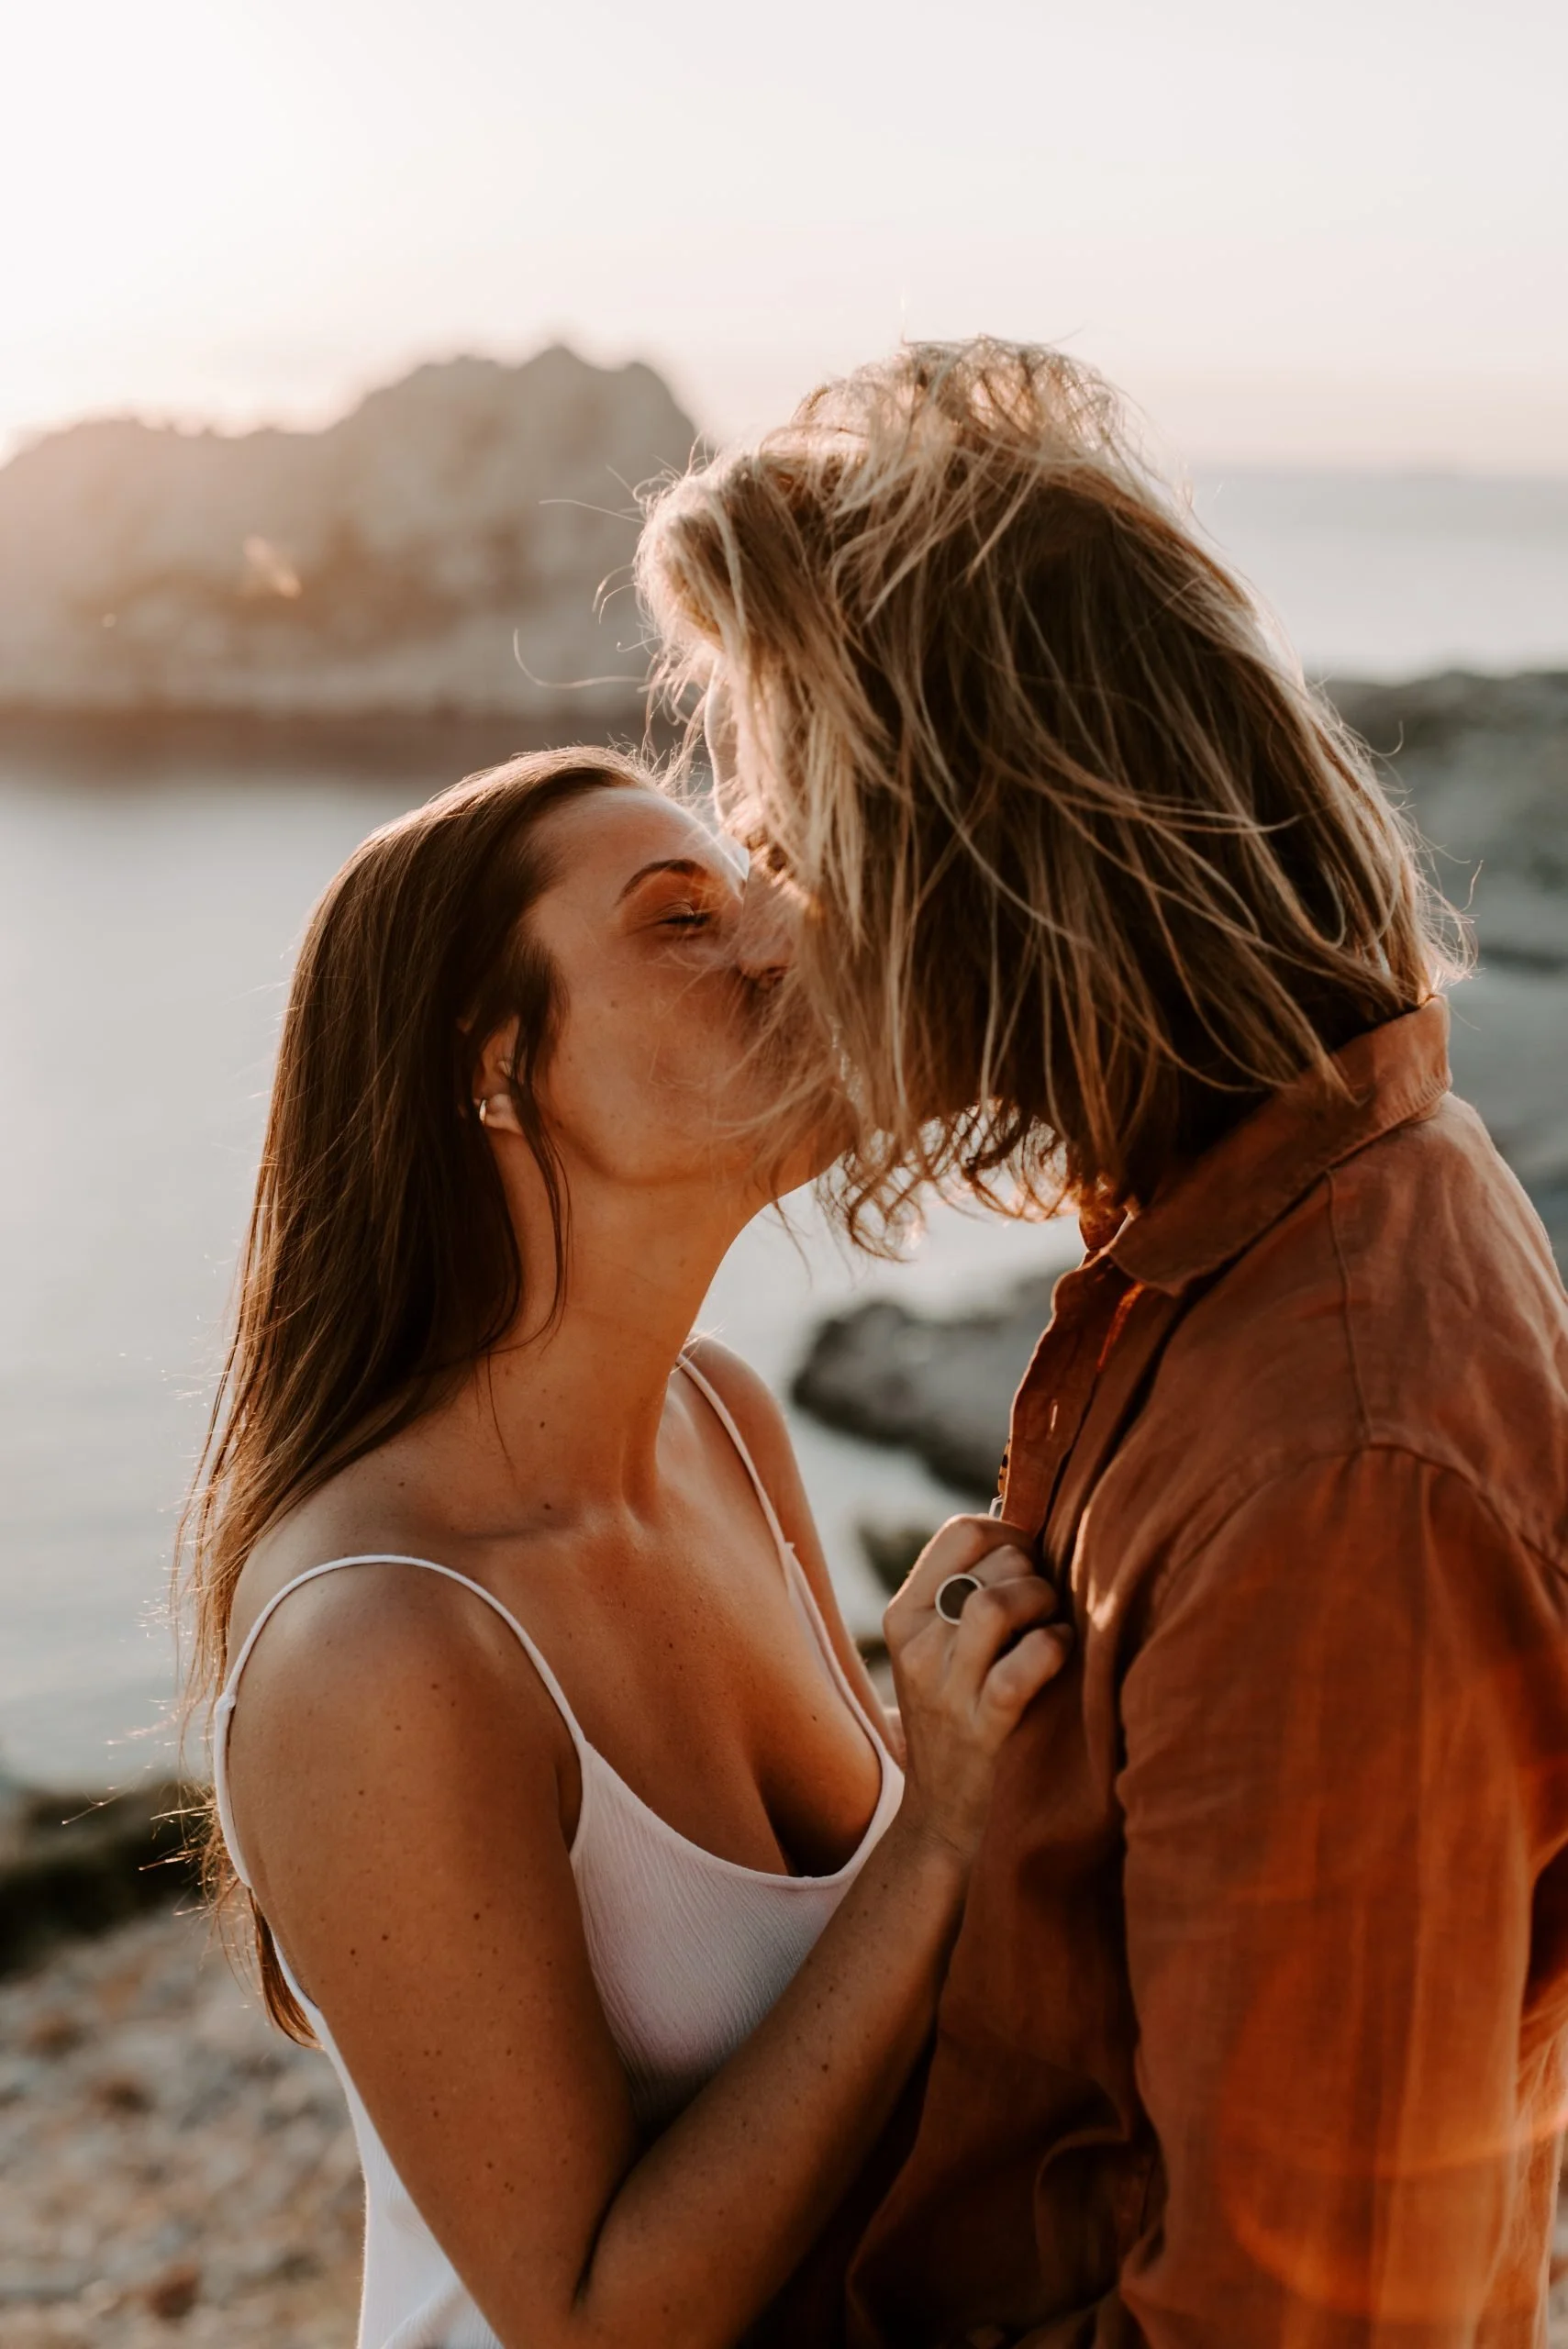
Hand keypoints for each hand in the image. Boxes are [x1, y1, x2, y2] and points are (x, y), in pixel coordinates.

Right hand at [882, 1516, 1069, 1868]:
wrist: (937, 1812)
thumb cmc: (955, 1714)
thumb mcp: (937, 1649)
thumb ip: (964, 1592)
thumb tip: (1025, 1528)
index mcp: (905, 1613)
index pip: (961, 1533)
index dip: (1011, 1534)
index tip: (1029, 1562)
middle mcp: (917, 1643)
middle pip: (994, 1565)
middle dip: (1036, 1574)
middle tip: (1045, 1606)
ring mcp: (945, 1686)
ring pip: (999, 1604)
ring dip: (1044, 1605)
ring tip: (1051, 1625)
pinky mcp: (979, 1726)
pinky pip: (1022, 1666)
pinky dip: (1052, 1648)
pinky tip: (1058, 1650)